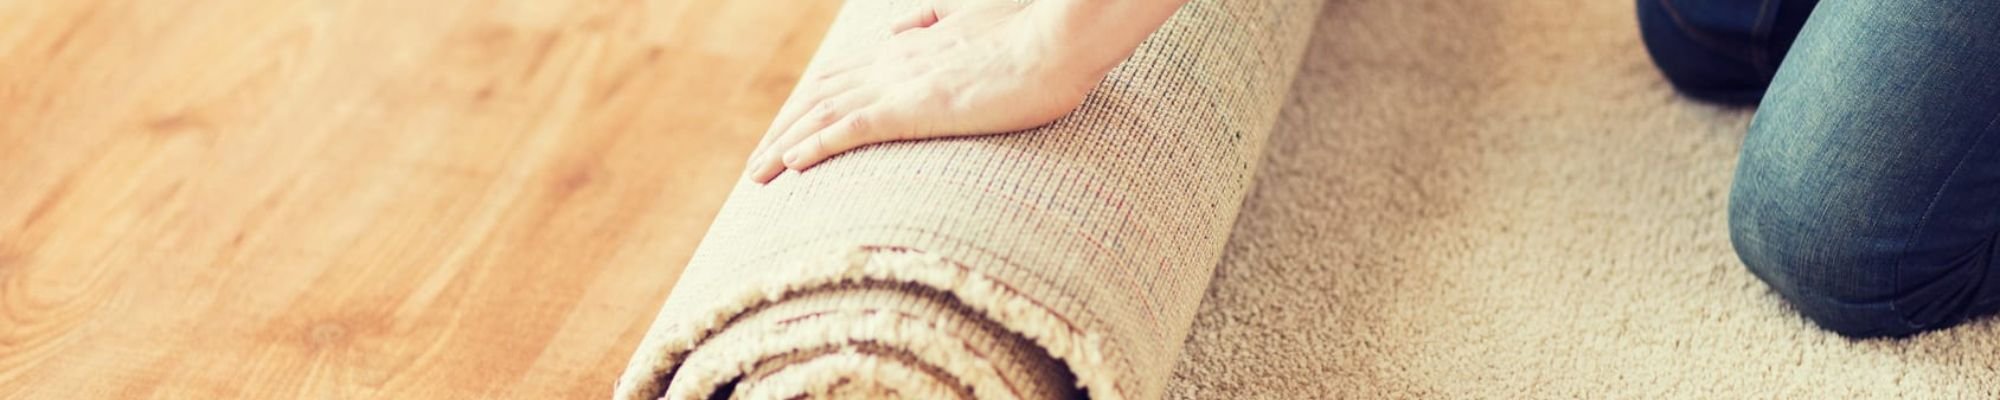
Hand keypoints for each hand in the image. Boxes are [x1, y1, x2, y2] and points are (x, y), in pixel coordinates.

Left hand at [742, 1, 1102, 183]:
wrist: (1057, 42)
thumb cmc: (1031, 37)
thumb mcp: (975, 24)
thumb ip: (935, 24)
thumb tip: (903, 30)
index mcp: (907, 49)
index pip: (839, 78)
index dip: (806, 106)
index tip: (786, 132)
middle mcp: (892, 63)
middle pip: (817, 96)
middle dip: (780, 129)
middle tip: (755, 164)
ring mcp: (900, 85)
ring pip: (822, 114)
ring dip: (782, 145)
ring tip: (755, 175)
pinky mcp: (913, 108)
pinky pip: (849, 129)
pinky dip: (814, 146)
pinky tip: (791, 165)